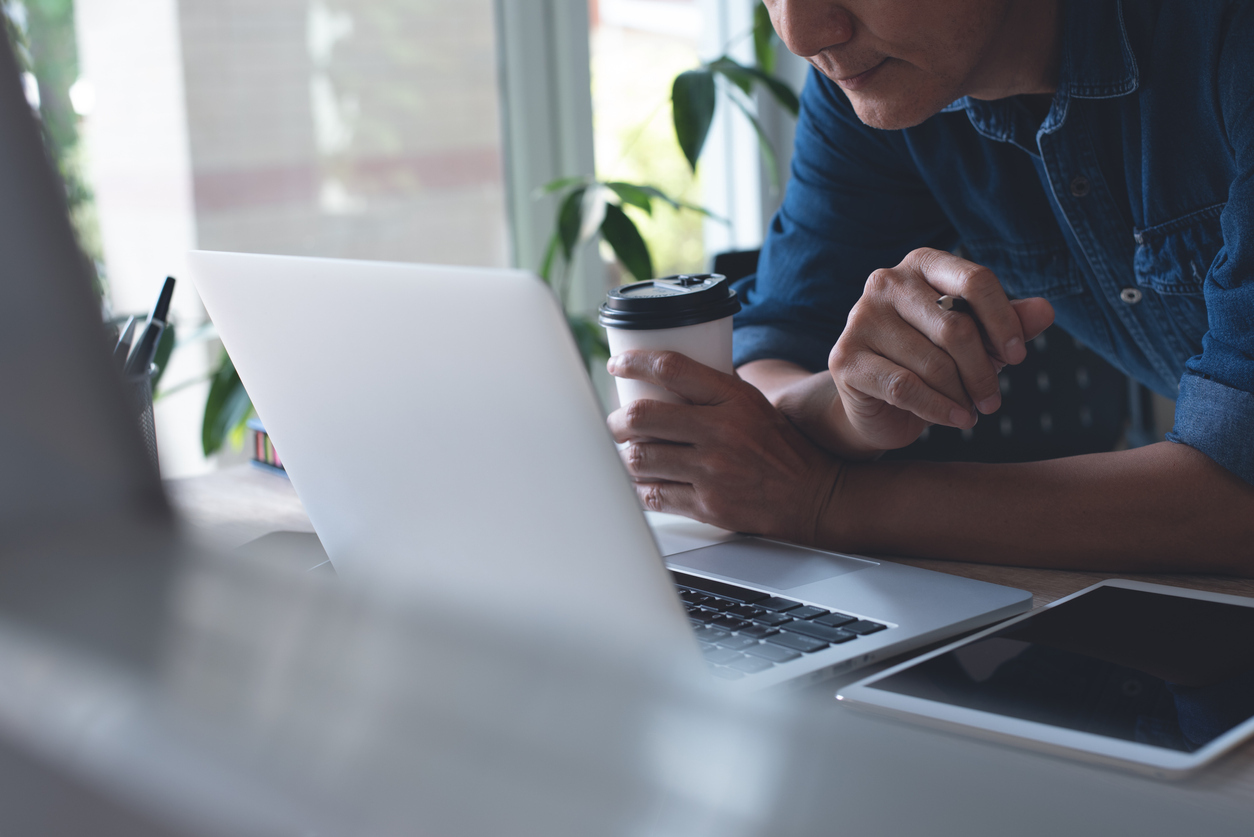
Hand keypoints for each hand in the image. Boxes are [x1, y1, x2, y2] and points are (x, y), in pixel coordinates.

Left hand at [606, 350, 842, 543]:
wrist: (814, 494)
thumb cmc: (781, 446)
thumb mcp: (754, 404)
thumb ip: (714, 390)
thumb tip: (666, 376)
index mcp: (733, 399)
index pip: (671, 368)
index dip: (634, 362)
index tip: (618, 365)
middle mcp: (720, 432)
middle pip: (642, 416)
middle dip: (616, 420)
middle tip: (614, 422)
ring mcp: (712, 471)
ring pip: (640, 458)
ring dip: (623, 455)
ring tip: (624, 452)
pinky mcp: (707, 505)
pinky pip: (653, 495)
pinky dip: (638, 487)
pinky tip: (638, 481)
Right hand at [830, 248, 1054, 451]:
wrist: (878, 403)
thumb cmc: (932, 361)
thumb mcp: (977, 340)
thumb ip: (1009, 323)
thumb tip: (1046, 311)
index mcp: (922, 264)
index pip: (975, 280)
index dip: (1004, 321)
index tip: (1018, 357)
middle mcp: (885, 282)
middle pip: (955, 327)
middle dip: (982, 371)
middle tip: (993, 399)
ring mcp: (860, 318)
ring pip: (932, 363)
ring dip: (961, 395)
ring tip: (969, 408)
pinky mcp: (845, 358)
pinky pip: (905, 387)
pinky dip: (939, 409)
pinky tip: (956, 419)